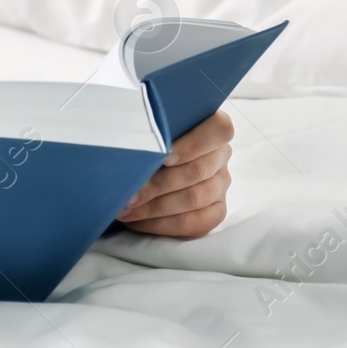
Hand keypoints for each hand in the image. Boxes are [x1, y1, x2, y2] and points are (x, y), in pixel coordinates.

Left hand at [117, 110, 233, 236]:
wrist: (144, 160)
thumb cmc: (143, 135)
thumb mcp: (146, 123)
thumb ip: (147, 127)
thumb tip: (125, 143)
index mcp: (212, 126)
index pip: (219, 129)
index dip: (193, 144)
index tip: (164, 157)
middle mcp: (221, 154)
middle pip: (197, 171)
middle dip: (157, 186)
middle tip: (127, 195)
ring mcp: (221, 183)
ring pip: (196, 198)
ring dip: (156, 208)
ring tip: (125, 210)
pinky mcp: (217, 208)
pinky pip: (197, 223)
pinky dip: (165, 225)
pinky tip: (139, 221)